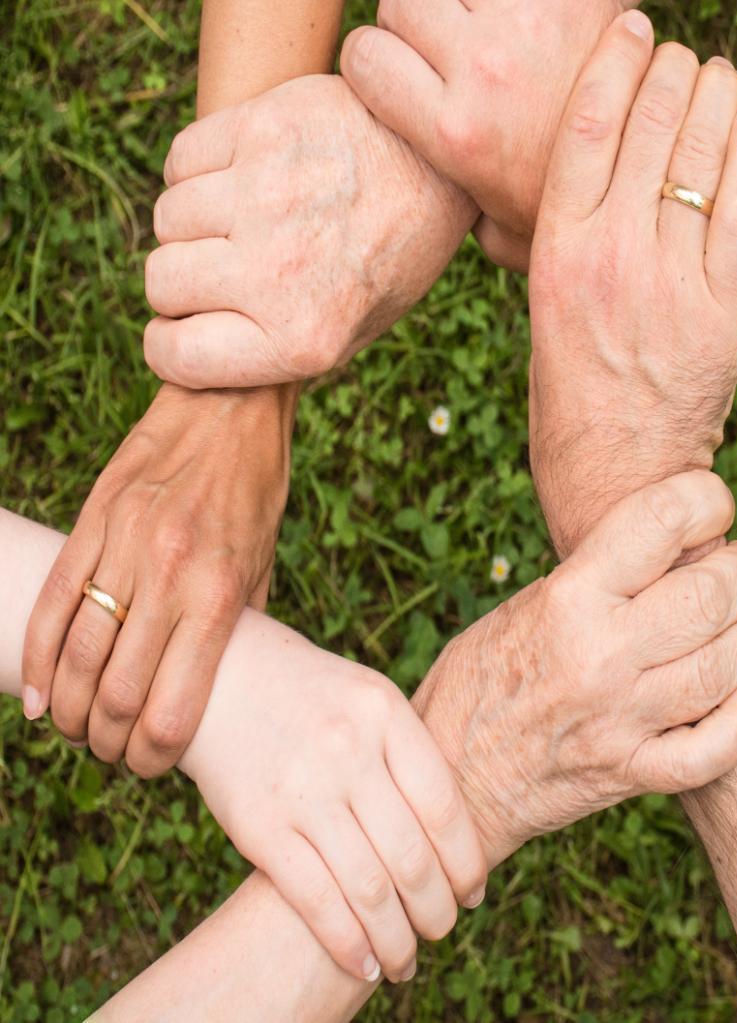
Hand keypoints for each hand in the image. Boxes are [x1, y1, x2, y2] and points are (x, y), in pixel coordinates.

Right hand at [22, 383, 294, 775]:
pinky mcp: (94, 520)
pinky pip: (53, 601)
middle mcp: (172, 575)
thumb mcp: (266, 562)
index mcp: (222, 595)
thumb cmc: (256, 488)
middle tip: (109, 751)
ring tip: (76, 726)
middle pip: (117, 694)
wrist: (231, 404)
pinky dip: (36, 657)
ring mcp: (126, 546)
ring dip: (69, 709)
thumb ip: (241, 626)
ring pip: (78, 655)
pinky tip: (37, 694)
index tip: (150, 766)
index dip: (153, 756)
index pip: (174, 709)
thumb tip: (220, 686)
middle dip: (107, 742)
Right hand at [142, 75, 476, 388]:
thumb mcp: (351, 327)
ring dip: (193, 221)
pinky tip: (242, 172)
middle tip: (227, 264)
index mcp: (303, 337)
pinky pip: (181, 160)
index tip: (186, 327)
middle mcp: (280, 271)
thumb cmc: (390, 252)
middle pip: (161, 282)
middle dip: (184, 279)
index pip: (174, 356)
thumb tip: (184, 347)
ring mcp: (268, 195)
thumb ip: (270, 346)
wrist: (442, 161)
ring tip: (244, 214)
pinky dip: (197, 169)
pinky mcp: (263, 128)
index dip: (171, 343)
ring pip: (167, 218)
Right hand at [180, 615, 486, 984]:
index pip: (443, 806)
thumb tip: (457, 838)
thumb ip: (409, 755)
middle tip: (442, 931)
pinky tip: (365, 964)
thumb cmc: (311, 696)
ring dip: (397, 941)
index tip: (474, 894)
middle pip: (412, 856)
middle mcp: (347, 749)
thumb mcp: (367, 699)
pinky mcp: (259, 826)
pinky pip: (315, 900)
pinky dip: (348, 944)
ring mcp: (302, 789)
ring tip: (406, 962)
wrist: (220, 679)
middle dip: (436, 911)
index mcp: (383, 712)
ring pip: (369, 888)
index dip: (466, 862)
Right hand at [340, 0, 619, 271]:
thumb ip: (444, 222)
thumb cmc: (566, 201)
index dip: (371, 60)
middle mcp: (481, 69)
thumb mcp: (495, 232)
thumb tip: (403, 232)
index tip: (395, 70)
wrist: (656, 162)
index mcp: (452, 133)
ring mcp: (526, 18)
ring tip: (479, 0)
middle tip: (444, 39)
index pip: (363, 57)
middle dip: (413, 16)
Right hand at [412, 472, 736, 866]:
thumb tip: (672, 547)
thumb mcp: (524, 606)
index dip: (706, 500)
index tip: (712, 505)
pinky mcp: (631, 773)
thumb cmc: (478, 678)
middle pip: (713, 594)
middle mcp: (598, 654)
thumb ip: (595, 579)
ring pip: (728, 666)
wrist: (449, 775)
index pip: (661, 521)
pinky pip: (713, 748)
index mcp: (567, 598)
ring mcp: (620, 719)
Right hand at [527, 12, 736, 556]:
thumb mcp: (542, 309)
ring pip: (700, 158)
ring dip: (717, 100)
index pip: (585, 129)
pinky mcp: (721, 308)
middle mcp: (609, 256)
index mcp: (554, 252)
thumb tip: (549, 184)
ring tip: (719, 75)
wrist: (616, 471)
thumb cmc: (570, 391)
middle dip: (673, 70)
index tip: (632, 26)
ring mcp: (668, 281)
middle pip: (649, 128)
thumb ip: (548, 243)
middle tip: (682, 52)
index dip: (615, 64)